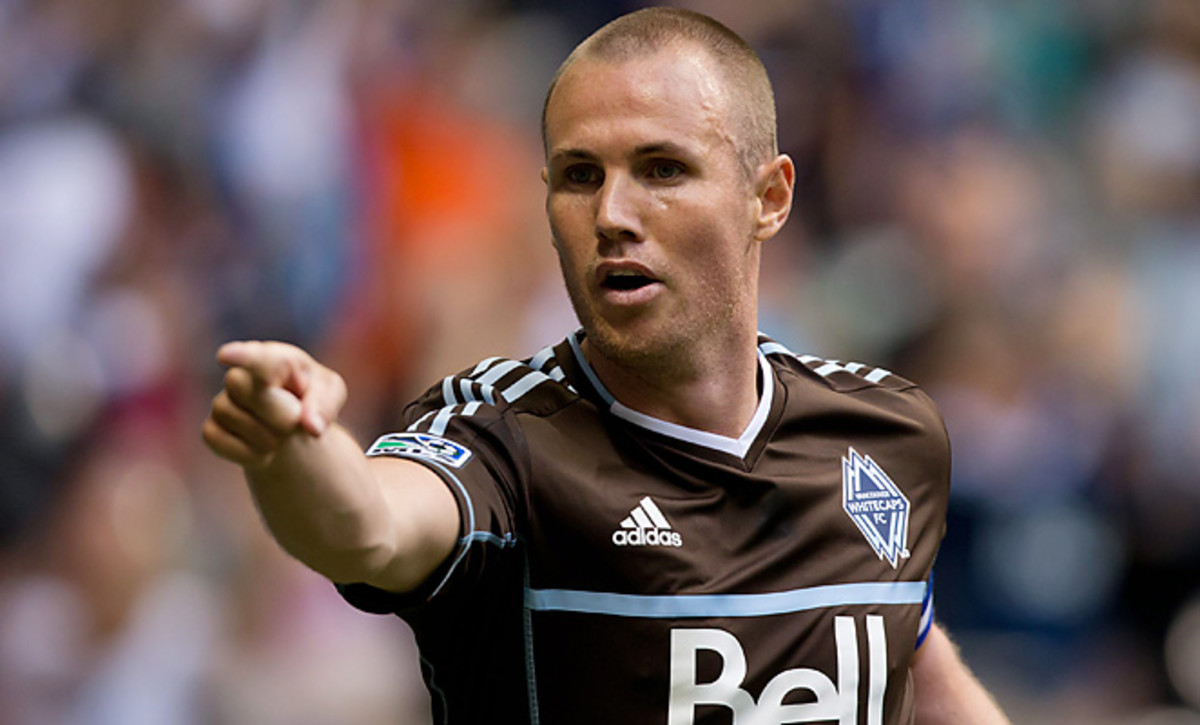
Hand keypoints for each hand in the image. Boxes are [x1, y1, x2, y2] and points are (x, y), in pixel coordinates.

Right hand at [202, 341, 347, 468]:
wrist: (293, 426)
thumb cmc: (313, 397)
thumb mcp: (330, 393)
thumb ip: (325, 404)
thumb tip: (312, 427)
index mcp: (275, 358)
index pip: (257, 356)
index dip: (241, 355)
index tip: (225, 355)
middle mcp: (242, 375)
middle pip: (241, 385)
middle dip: (273, 411)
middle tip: (294, 422)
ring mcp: (223, 402)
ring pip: (230, 416)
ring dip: (265, 436)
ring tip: (282, 439)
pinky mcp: (212, 429)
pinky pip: (216, 440)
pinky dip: (246, 454)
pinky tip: (265, 453)